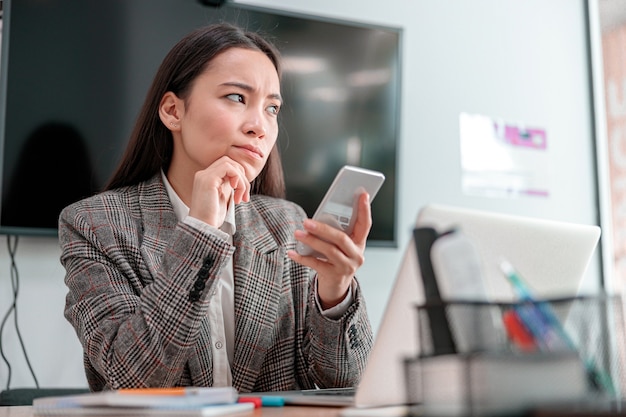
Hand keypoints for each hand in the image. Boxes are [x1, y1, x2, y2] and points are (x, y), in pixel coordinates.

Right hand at [188, 156, 249, 226]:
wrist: (203, 227)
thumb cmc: (212, 216)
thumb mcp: (223, 197)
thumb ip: (228, 185)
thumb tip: (242, 178)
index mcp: (207, 178)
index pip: (226, 166)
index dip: (239, 177)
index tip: (243, 194)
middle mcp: (203, 174)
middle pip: (228, 162)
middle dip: (242, 177)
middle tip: (244, 195)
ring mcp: (204, 176)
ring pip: (230, 164)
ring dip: (241, 180)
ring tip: (241, 197)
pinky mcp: (208, 180)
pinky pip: (229, 168)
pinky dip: (238, 179)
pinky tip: (236, 191)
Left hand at [288, 192, 371, 308]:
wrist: (336, 287)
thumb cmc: (336, 259)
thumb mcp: (341, 246)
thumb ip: (336, 233)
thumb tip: (319, 217)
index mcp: (360, 243)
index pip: (365, 224)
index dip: (365, 210)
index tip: (362, 194)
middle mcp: (356, 255)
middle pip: (341, 238)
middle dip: (323, 229)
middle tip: (306, 221)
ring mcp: (346, 267)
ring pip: (329, 250)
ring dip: (311, 241)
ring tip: (298, 233)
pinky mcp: (333, 276)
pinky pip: (316, 264)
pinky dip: (302, 257)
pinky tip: (292, 252)